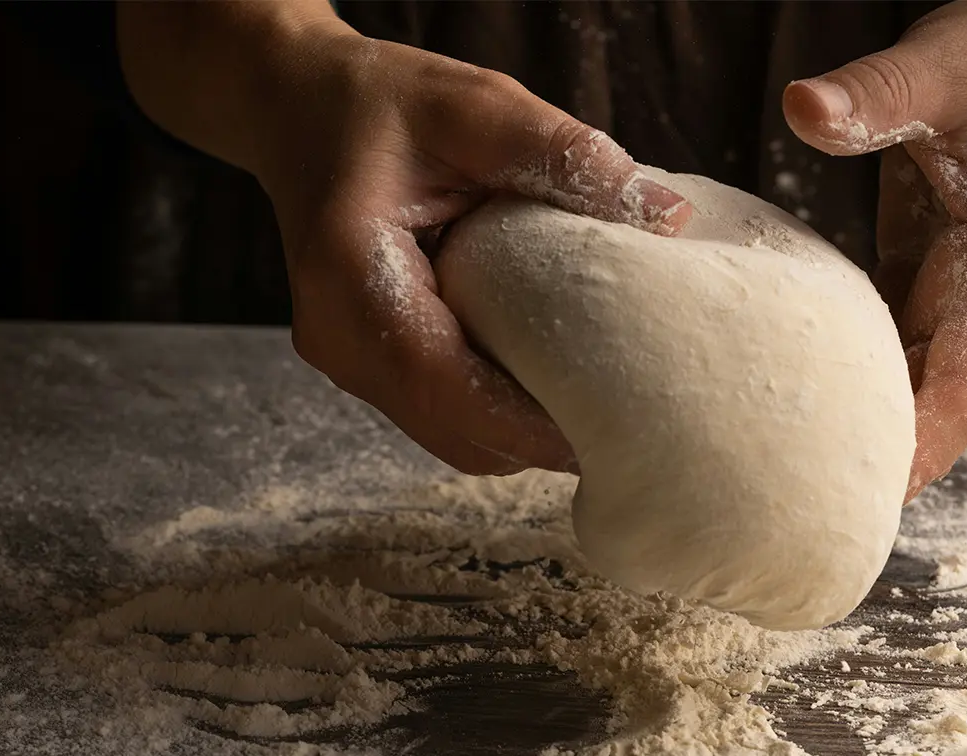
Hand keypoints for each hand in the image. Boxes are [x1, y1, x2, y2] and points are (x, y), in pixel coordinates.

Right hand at [118, 3, 690, 474]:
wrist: (298, 109)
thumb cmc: (381, 104)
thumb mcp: (475, 108)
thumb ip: (564, 155)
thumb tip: (668, 218)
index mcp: (348, 275)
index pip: (442, 383)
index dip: (524, 423)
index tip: (606, 430)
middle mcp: (338, 338)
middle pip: (452, 428)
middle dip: (537, 440)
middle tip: (628, 425)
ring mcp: (348, 362)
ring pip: (448, 436)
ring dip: (520, 435)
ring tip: (600, 410)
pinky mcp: (368, 367)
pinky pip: (440, 415)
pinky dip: (497, 416)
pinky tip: (550, 386)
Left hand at [782, 0, 966, 499]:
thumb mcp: (952, 63)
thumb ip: (886, 91)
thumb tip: (805, 108)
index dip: (934, 435)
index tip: (883, 489)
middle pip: (946, 404)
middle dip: (896, 464)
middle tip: (819, 517)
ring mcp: (961, 294)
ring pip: (920, 389)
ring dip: (875, 438)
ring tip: (803, 490)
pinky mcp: (928, 283)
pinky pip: (896, 355)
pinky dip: (860, 393)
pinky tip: (805, 419)